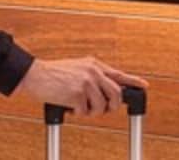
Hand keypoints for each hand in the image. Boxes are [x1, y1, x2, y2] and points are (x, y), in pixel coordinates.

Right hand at [14, 57, 147, 115]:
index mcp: (94, 64)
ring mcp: (86, 82)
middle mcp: (93, 71)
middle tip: (102, 110)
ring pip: (101, 106)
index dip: (133, 82)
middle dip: (111, 107)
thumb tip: (107, 92)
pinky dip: (78, 113)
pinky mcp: (77, 93)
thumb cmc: (54, 74)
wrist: (34, 75)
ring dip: (91, 111)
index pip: (119, 74)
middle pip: (116, 94)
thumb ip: (93, 76)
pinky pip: (85, 112)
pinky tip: (70, 106)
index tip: (144, 87)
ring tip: (79, 106)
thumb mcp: (78, 68)